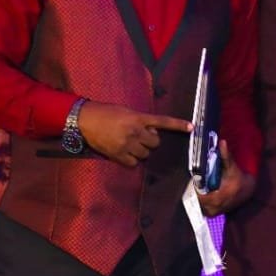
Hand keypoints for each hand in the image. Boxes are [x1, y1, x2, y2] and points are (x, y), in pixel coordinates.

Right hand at [77, 101, 191, 167]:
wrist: (85, 120)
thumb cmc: (105, 112)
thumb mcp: (126, 111)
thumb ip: (141, 120)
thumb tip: (152, 132)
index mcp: (138, 118)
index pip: (163, 121)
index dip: (178, 125)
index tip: (191, 128)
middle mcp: (135, 131)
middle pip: (155, 143)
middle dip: (150, 141)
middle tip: (141, 137)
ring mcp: (127, 144)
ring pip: (145, 154)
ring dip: (141, 151)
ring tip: (130, 144)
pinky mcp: (118, 155)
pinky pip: (134, 163)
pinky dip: (132, 160)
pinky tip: (125, 153)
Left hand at [199, 139, 255, 215]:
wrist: (247, 191)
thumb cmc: (238, 178)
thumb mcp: (232, 167)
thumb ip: (225, 156)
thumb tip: (222, 142)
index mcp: (220, 196)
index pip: (199, 194)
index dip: (196, 187)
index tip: (197, 181)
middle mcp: (216, 207)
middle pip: (197, 199)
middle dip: (196, 191)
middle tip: (198, 183)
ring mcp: (215, 212)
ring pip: (198, 205)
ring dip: (198, 197)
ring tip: (202, 189)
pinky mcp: (214, 214)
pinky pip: (201, 208)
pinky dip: (201, 202)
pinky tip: (205, 195)